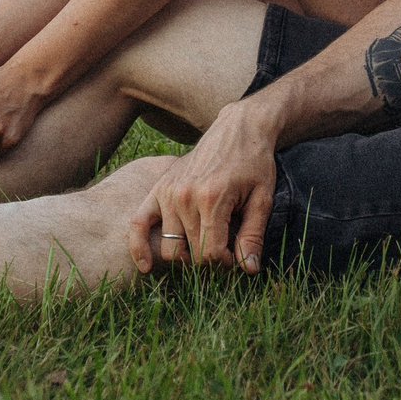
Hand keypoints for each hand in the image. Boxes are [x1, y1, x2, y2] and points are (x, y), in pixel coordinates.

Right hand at [126, 103, 280, 274]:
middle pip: (192, 253)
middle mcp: (184, 196)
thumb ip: (253, 236)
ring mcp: (167, 192)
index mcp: (211, 199)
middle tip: (226, 248)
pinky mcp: (158, 188)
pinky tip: (145, 266)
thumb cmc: (254, 164)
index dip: (226, 262)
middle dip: (210, 259)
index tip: (237, 254)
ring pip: (169, 246)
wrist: (238, 130)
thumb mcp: (262, 200)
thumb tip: (249, 269)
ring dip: (187, 255)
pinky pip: (138, 223)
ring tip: (203, 247)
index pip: (211, 253)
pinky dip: (138, 246)